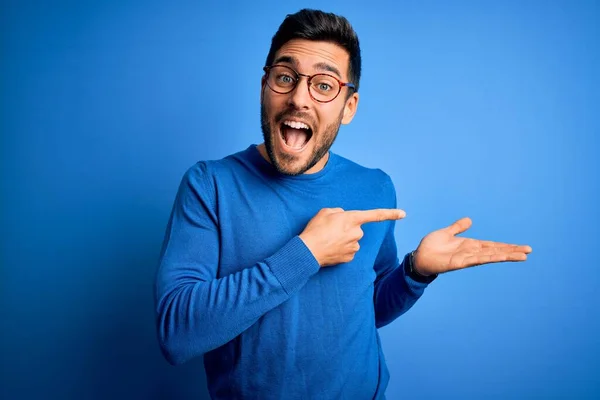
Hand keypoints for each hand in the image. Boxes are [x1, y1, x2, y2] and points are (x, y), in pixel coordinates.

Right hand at [300, 208, 405, 266]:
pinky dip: (341, 249)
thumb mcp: (325, 212)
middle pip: (357, 229)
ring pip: (353, 240)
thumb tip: (344, 217)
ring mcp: (354, 246)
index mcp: (352, 219)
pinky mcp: (350, 257)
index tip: (403, 214)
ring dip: (344, 239)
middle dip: (347, 228)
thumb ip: (339, 212)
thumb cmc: (315, 230)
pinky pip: (349, 250)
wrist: (308, 251)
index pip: (375, 215)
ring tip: (328, 240)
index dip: (390, 214)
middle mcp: (356, 233)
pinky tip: (330, 248)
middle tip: (331, 230)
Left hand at [413, 217, 531, 275]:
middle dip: (512, 251)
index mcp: (469, 245)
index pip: (492, 246)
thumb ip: (458, 228)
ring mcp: (467, 258)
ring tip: (523, 256)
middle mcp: (471, 252)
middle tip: (529, 251)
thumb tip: (469, 220)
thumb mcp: (446, 233)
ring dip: (506, 256)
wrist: (418, 257)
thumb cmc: (430, 247)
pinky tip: (500, 257)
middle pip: (495, 251)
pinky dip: (489, 257)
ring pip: (490, 256)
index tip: (521, 247)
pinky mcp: (459, 263)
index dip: (506, 246)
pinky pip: (477, 259)